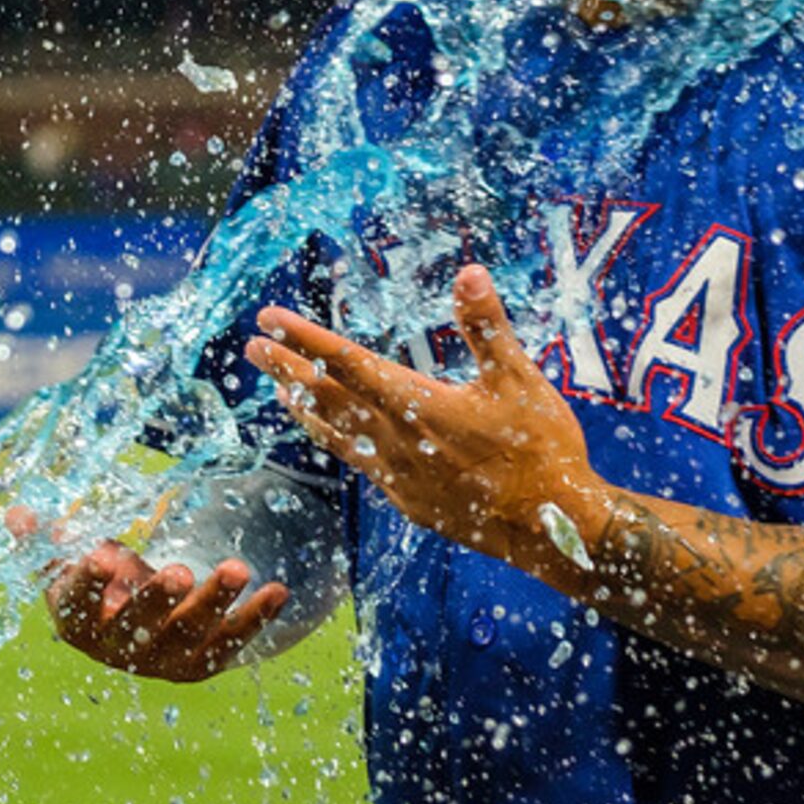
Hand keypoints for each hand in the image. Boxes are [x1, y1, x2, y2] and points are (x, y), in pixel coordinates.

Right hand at [15, 508, 288, 683]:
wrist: (144, 632)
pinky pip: (233, 640)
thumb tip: (16, 513)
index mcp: (81, 624)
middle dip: (161, 599)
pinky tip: (278, 589)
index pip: (79, 607)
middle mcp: (122, 651)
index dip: (90, 583)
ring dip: (216, 600)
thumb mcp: (73, 564)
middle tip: (180, 570)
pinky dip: (257, 616)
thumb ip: (47, 541)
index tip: (101, 555)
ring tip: (237, 567)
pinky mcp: (205, 662)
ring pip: (192, 633)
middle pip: (140, 626)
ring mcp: (166, 659)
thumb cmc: (105, 588)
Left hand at [244, 265, 610, 580]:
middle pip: (328, 399)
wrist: (550, 530)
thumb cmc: (541, 451)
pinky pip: (359, 463)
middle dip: (288, 369)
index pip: (346, 363)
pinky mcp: (409, 500)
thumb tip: (468, 273)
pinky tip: (336, 437)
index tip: (269, 318)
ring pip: (337, 435)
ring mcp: (398, 476)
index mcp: (419, 405)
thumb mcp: (521, 381)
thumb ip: (488, 328)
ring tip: (279, 390)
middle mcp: (397, 442)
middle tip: (253, 347)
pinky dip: (336, 442)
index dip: (304, 338)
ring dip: (305, 408)